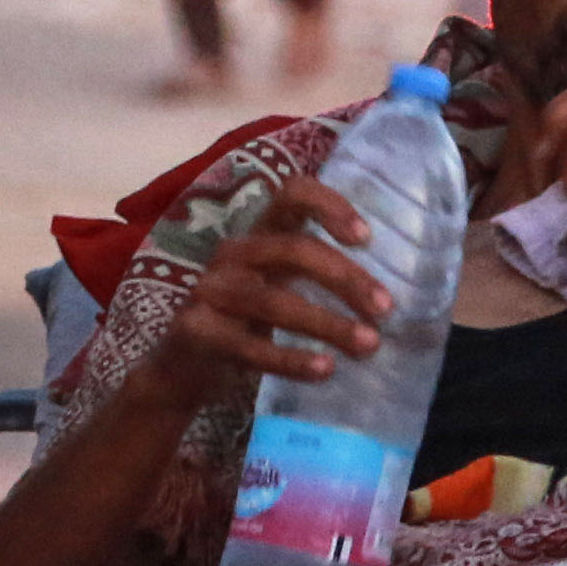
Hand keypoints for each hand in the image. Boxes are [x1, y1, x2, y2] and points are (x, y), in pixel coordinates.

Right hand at [164, 176, 391, 386]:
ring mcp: (210, 292)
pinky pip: (250, 347)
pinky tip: (325, 371)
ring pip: (276, 302)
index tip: (367, 239)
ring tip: (369, 345)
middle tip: (385, 309)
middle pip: (294, 250)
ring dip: (329, 324)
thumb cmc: (243, 325)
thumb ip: (316, 281)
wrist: (179, 371)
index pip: (291, 195)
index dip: (330, 206)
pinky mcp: (197, 332)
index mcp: (258, 235)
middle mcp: (232, 254)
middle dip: (346, 278)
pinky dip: (291, 359)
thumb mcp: (277, 289)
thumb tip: (386, 299)